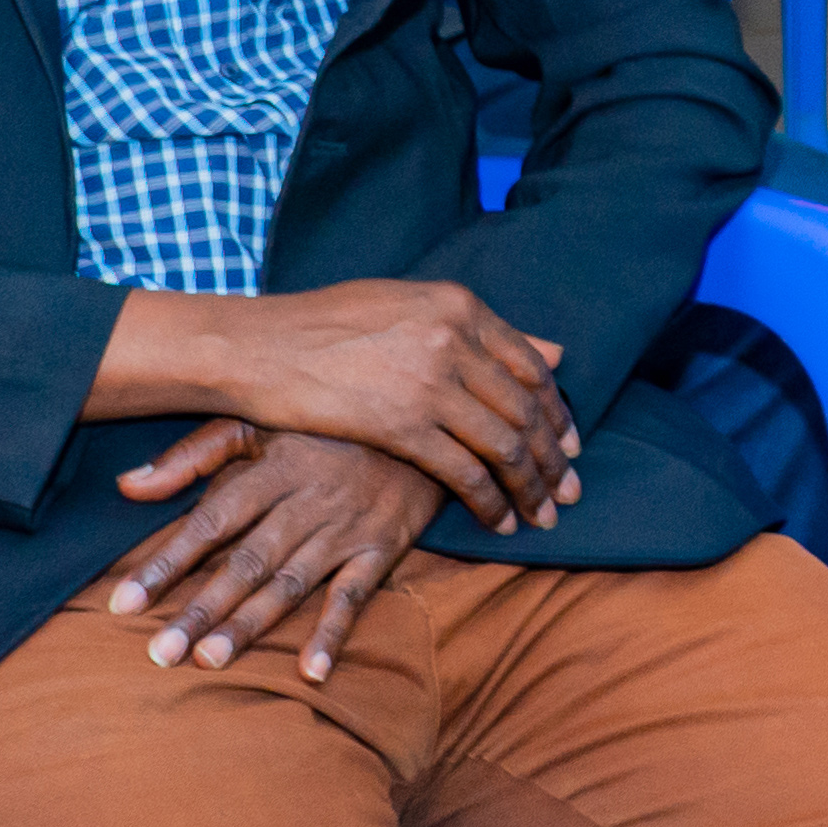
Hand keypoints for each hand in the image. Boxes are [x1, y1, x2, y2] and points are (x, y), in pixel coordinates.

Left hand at [106, 424, 443, 677]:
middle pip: (245, 563)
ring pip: (290, 584)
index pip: (210, 522)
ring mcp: (345, 528)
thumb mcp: (260, 419)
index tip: (122, 604)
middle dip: (201, 610)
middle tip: (159, 653)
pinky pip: (355, 596)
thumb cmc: (326, 419)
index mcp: (272, 469)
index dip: (166, 562)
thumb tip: (126, 486)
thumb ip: (193, 455)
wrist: (420, 412)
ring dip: (250, 625)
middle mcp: (306, 502)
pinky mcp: (382, 548)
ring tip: (209, 662)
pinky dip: (334, 633)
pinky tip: (311, 672)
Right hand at [167, 278, 576, 529]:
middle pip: (526, 409)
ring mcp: (430, 382)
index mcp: (459, 305)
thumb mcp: (407, 306)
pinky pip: (466, 472)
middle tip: (567, 492)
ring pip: (505, 445)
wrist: (260, 346)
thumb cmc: (326, 325)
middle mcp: (454, 339)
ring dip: (530, 486)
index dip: (557, 410)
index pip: (531, 366)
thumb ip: (480, 330)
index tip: (568, 443)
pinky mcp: (402, 425)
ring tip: (542, 514)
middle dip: (553, 458)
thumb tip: (557, 348)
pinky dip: (490, 502)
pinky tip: (499, 521)